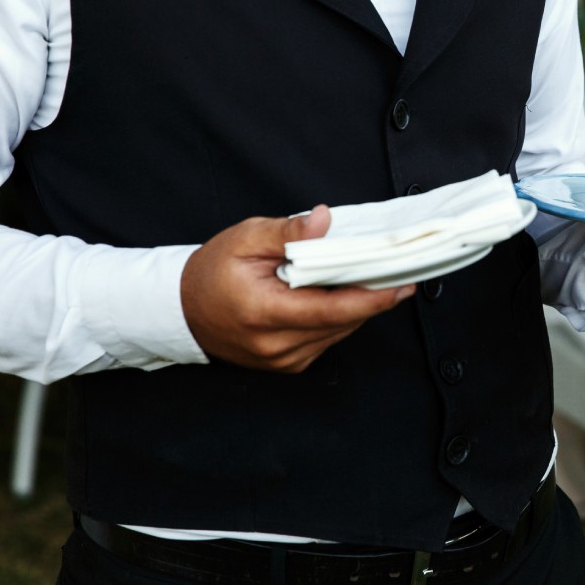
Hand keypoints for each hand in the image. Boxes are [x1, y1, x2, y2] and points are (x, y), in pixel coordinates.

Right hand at [180, 205, 413, 371]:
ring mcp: (283, 360)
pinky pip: (328, 339)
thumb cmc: (213, 271)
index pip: (330, 310)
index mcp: (263, 312)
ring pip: (339, 332)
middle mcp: (275, 345)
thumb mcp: (245, 238)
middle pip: (342, 322)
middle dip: (371, 296)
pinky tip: (339, 295)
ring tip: (369, 276)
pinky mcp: (289, 364)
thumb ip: (287, 231)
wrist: (183, 309)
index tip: (401, 285)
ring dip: (357, 307)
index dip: (371, 298)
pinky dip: (339, 317)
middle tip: (396, 269)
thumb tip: (322, 220)